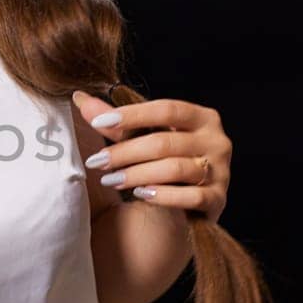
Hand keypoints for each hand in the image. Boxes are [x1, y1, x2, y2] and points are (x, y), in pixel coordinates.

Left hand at [71, 91, 230, 223]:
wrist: (190, 204)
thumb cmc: (165, 161)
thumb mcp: (144, 137)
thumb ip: (116, 121)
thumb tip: (80, 98)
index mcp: (202, 118)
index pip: (166, 109)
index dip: (132, 115)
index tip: (97, 122)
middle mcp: (216, 141)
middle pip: (165, 142)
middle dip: (125, 152)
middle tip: (96, 161)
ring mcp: (221, 171)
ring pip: (175, 169)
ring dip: (137, 174)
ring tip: (110, 180)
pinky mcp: (219, 199)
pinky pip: (191, 196)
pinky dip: (163, 196)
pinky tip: (141, 195)